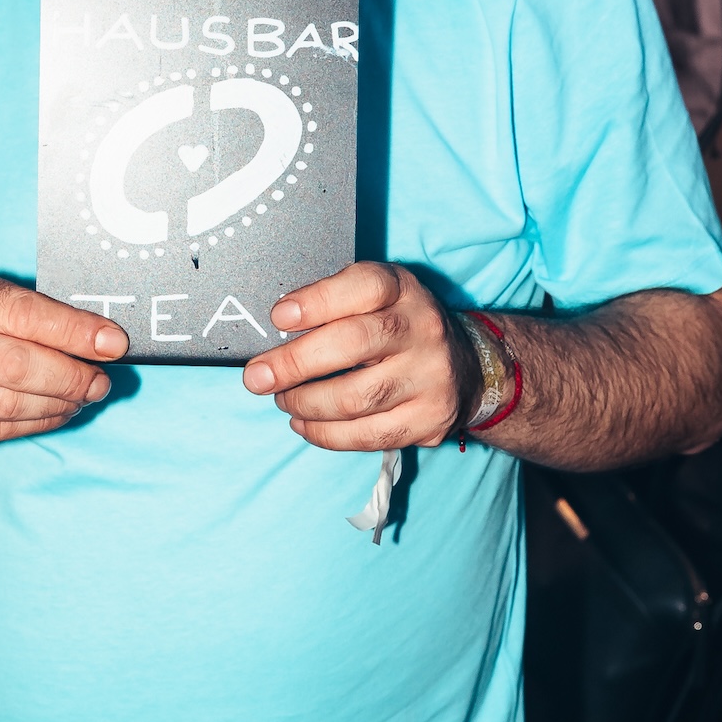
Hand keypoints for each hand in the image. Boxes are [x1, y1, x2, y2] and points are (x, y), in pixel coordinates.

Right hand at [0, 274, 128, 452]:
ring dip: (59, 403)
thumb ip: (28, 311)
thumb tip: (97, 338)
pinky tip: (55, 413)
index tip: (113, 343)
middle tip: (101, 380)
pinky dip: (36, 423)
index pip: (21, 312)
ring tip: (84, 396)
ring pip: (9, 405)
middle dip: (71, 375)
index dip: (73, 330)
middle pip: (17, 365)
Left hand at [243, 261, 480, 451]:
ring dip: (305, 404)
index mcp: (403, 288)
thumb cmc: (396, 325)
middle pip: (352, 344)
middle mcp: (423, 328)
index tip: (278, 317)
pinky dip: (325, 434)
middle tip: (257, 377)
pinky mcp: (429, 419)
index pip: (363, 285)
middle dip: (294, 363)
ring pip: (355, 398)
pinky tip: (303, 423)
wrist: (464, 366)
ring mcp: (430, 376)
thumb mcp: (375, 296)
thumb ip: (332, 303)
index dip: (317, 301)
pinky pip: (367, 435)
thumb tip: (275, 331)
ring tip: (282, 400)